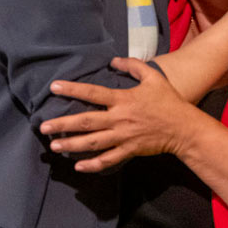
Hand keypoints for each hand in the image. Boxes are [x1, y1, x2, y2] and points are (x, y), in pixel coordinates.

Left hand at [39, 57, 196, 171]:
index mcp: (123, 99)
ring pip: (93, 142)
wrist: (184, 128)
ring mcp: (123, 136)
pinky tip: (79, 166)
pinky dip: (93, 164)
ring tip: (55, 146)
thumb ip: (133, 66)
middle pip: (86, 122)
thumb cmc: (168, 101)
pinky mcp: (129, 150)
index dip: (72, 90)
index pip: (93, 93)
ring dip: (72, 145)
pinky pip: (108, 159)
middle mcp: (119, 118)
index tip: (54, 88)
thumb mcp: (153, 77)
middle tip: (44, 127)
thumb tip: (113, 60)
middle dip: (63, 124)